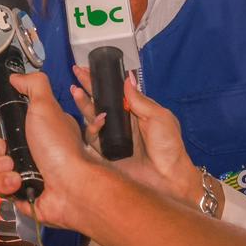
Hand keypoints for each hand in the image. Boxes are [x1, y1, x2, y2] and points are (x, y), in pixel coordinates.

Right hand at [0, 72, 101, 229]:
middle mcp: (25, 151)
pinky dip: (5, 184)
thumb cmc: (59, 145)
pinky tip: (18, 181)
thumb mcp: (46, 105)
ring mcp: (20, 173)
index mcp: (31, 130)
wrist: (70, 186)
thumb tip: (15, 77)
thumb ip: (33, 84)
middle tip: (4, 148)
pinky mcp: (17, 194)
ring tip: (13, 166)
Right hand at [71, 66, 199, 205]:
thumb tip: (128, 78)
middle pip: (99, 101)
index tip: (89, 68)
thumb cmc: (169, 148)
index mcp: (134, 112)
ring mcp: (111, 138)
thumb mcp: (160, 117)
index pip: (114, 92)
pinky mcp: (104, 153)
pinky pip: (92, 137)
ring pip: (91, 117)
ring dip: (83, 103)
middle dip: (87, 86)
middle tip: (76, 72)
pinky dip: (92, 127)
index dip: (102, 80)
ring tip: (76, 91)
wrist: (168, 178)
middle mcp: (120, 124)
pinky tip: (98, 119)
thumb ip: (141, 99)